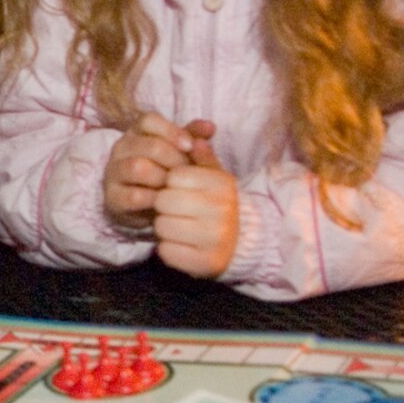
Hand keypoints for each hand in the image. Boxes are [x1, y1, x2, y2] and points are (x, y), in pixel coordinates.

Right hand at [104, 112, 199, 230]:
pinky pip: (133, 196)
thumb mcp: (182, 152)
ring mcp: (113, 172)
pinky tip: (165, 201)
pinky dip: (153, 199)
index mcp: (137, 132)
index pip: (149, 120)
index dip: (171, 131)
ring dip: (162, 177)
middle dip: (172, 158)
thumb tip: (210, 126)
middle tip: (188, 171)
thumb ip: (194, 137)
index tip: (190, 146)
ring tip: (176, 186)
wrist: (151, 207)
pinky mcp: (112, 197)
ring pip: (137, 167)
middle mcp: (121, 148)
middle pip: (146, 145)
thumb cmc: (168, 172)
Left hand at [153, 126, 238, 278]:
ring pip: (161, 226)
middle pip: (164, 201)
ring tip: (177, 225)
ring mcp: (215, 240)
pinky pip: (166, 252)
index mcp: (223, 185)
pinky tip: (180, 243)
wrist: (241, 242)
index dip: (170, 182)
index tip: (179, 189)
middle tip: (174, 209)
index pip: (174, 176)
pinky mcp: (205, 263)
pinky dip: (167, 247)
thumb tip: (196, 139)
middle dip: (163, 204)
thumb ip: (202, 158)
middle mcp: (222, 212)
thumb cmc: (219, 203)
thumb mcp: (215, 177)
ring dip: (163, 226)